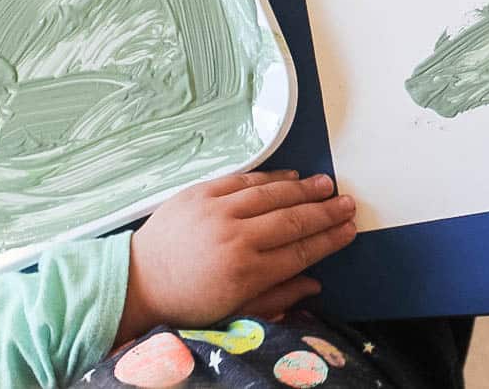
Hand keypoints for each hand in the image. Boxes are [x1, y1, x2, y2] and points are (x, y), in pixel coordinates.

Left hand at [115, 170, 355, 343]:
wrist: (140, 281)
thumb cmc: (188, 302)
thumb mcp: (235, 312)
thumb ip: (278, 297)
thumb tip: (315, 284)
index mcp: (246, 273)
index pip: (300, 251)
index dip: (329, 239)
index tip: (349, 229)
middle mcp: (234, 238)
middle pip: (292, 220)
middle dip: (325, 212)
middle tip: (347, 203)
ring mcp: (216, 212)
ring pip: (271, 194)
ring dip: (303, 189)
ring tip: (325, 184)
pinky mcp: (199, 193)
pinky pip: (242, 179)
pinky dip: (269, 177)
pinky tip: (289, 176)